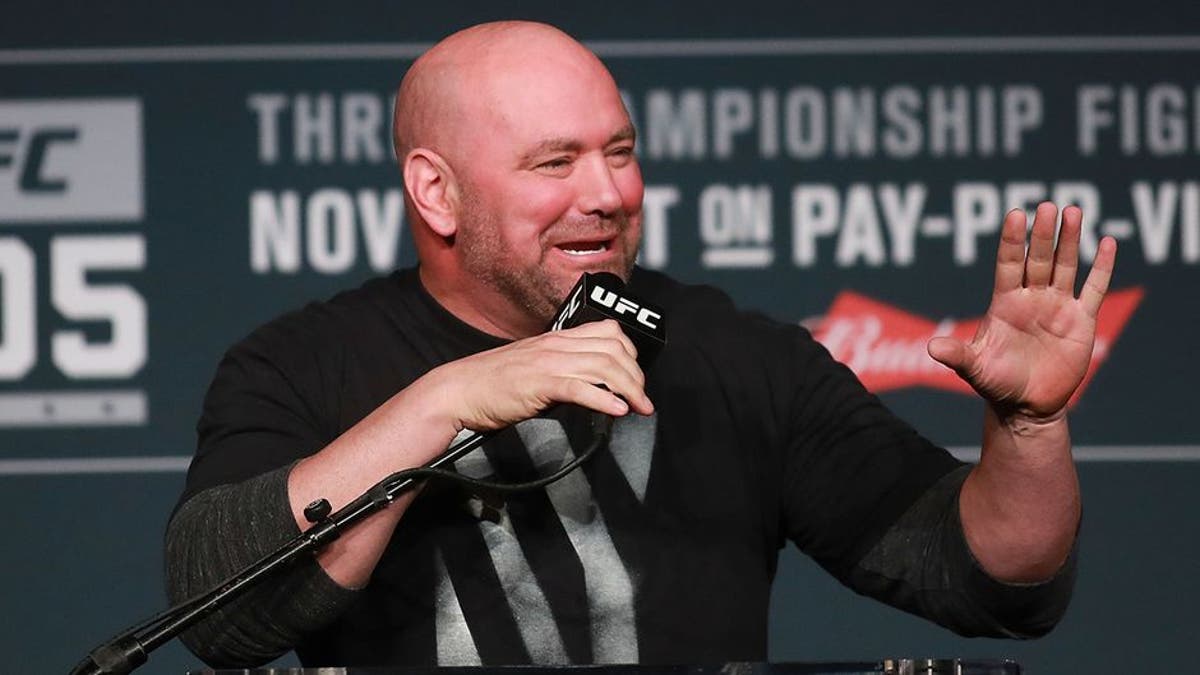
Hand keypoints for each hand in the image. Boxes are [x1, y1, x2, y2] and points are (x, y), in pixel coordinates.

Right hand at [426, 319, 653, 432]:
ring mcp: (547, 362)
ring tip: (638, 408)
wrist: (458, 391)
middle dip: (636, 375)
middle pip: (613, 349)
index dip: (631, 354)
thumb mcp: (534, 368)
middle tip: (642, 399)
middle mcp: (556, 345)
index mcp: (556, 338)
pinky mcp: (538, 383)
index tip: (636, 377)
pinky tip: (617, 411)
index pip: (608, 332)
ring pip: (603, 366)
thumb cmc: (492, 384)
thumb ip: (561, 371)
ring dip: (629, 389)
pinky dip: (604, 399)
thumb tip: (590, 388)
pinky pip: (580, 387)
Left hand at [928, 202, 1116, 419]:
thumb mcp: (975, 368)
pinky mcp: (1081, 321)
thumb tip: (931, 348)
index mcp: (1005, 303)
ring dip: (1070, 240)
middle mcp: (1031, 298)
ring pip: (1065, 266)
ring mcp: (1057, 307)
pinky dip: (1101, 267)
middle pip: (1038, 259)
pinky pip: (1093, 289)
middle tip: (1048, 206)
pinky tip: (1106, 242)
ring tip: (1073, 211)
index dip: (1012, 241)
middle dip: (1043, 234)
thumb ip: (957, 355)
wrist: (1026, 406)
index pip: (1008, 264)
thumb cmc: (996, 384)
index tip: (1016, 214)